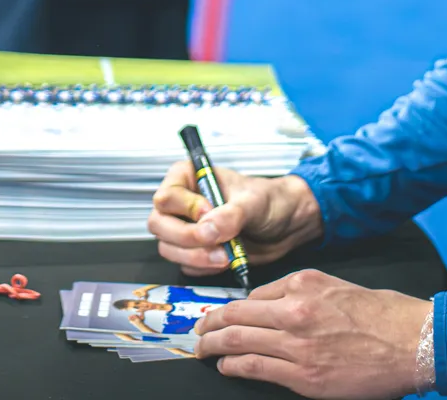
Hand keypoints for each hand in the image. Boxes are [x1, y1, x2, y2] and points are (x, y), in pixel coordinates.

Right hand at [147, 160, 322, 270]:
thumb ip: (229, 214)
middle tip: (216, 244)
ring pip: (169, 248)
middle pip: (160, 225)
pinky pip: (185, 265)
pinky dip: (204, 268)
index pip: (166, 197)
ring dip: (196, 257)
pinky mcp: (196, 251)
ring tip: (225, 256)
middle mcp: (181, 203)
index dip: (186, 210)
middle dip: (187, 239)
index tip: (210, 213)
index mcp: (187, 178)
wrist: (286, 224)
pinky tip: (225, 260)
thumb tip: (207, 230)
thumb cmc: (270, 200)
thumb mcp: (252, 202)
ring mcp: (186, 228)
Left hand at [194, 269, 432, 398]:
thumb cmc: (386, 317)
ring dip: (213, 345)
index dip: (234, 307)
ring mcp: (297, 343)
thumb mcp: (339, 287)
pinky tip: (225, 366)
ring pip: (238, 339)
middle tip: (199, 329)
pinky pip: (254, 366)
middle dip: (211, 323)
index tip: (224, 314)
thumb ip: (305, 294)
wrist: (414, 343)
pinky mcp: (304, 375)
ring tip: (203, 349)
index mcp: (304, 283)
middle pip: (237, 314)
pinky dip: (233, 365)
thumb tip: (276, 305)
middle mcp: (295, 309)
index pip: (254, 295)